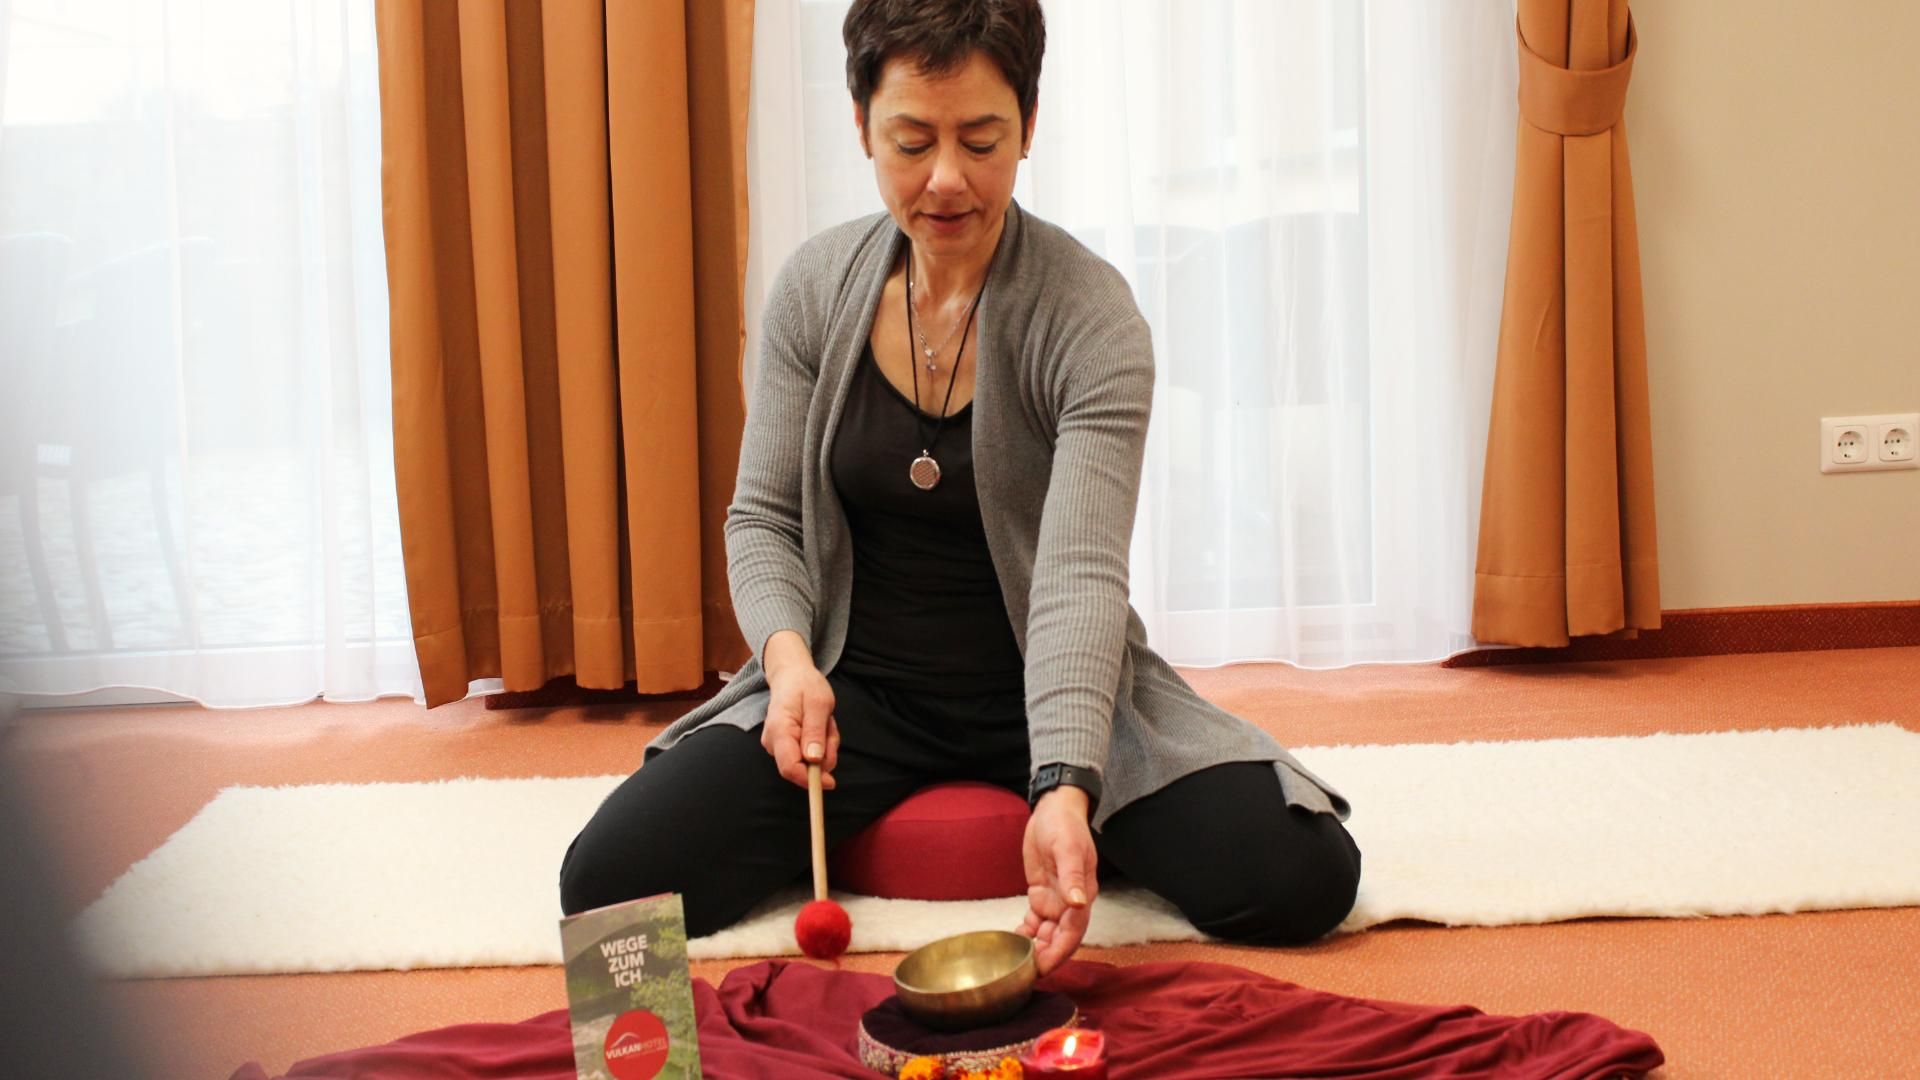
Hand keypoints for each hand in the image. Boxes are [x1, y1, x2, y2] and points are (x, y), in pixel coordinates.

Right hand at [760, 631, 839, 788]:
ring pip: (808, 762)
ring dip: (824, 747)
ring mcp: (777, 745)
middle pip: (801, 767)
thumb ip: (815, 732)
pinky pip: (808, 755)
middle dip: (823, 755)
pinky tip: (819, 726)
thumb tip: (814, 760)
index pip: (789, 767)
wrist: (792, 676)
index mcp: (779, 730)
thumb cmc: (805, 686)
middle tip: (829, 727)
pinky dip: (820, 744)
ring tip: (824, 722)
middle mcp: (773, 742)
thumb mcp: (818, 704)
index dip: (809, 779)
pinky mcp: (784, 747)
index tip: (831, 782)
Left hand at [1017, 786, 1096, 975]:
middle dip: (1045, 958)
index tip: (1043, 968)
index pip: (1073, 932)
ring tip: (1014, 964)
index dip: (1060, 953)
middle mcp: (1071, 902)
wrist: (1054, 807)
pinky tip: (1012, 943)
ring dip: (1035, 949)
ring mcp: (1056, 899)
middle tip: (1022, 974)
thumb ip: (1073, 875)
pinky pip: (1035, 922)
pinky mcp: (1042, 894)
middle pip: (1060, 938)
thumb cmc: (1065, 824)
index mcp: (1082, 893)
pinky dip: (1025, 934)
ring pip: (1047, 934)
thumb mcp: (1067, 847)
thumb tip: (1078, 902)